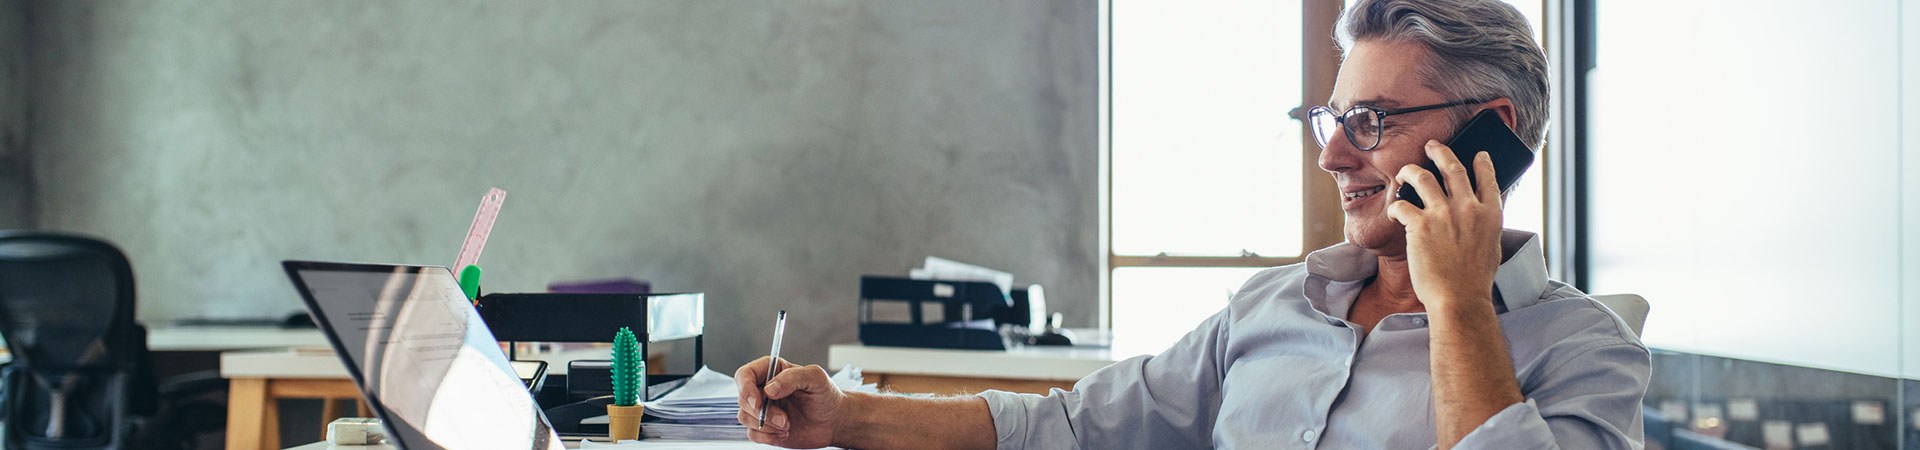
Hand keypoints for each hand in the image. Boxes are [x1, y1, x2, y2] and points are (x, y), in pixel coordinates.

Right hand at [735, 357, 848, 447]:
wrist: (834, 421)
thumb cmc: (826, 395)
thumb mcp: (815, 378)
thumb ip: (792, 377)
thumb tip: (769, 389)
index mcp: (771, 371)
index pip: (745, 375)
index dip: (746, 388)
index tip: (758, 402)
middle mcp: (763, 389)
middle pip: (743, 399)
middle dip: (761, 413)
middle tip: (784, 419)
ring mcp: (763, 409)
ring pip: (745, 417)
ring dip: (766, 425)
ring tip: (787, 425)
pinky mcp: (765, 427)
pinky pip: (752, 434)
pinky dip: (767, 437)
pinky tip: (785, 433)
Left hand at [1385, 140, 1503, 309]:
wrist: (1458, 299)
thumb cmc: (1474, 281)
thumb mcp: (1491, 248)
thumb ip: (1485, 227)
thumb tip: (1481, 216)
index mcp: (1490, 214)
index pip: (1488, 178)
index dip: (1482, 163)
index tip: (1478, 154)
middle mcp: (1467, 207)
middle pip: (1452, 167)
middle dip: (1440, 151)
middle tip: (1431, 145)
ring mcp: (1443, 214)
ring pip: (1422, 177)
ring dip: (1410, 170)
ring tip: (1405, 171)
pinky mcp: (1419, 224)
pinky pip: (1401, 205)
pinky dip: (1395, 207)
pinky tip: (1393, 213)